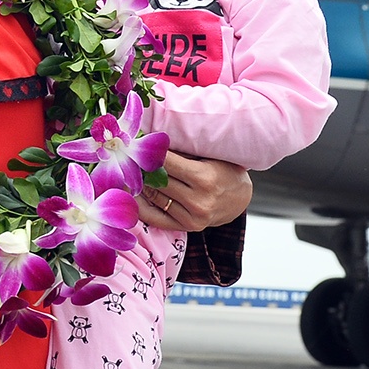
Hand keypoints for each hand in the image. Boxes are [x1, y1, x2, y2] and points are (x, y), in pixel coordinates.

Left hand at [138, 153, 252, 231]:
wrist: (239, 199)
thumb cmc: (223, 169)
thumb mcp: (210, 155)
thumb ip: (183, 151)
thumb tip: (150, 140)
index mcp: (205, 178)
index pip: (167, 162)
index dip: (150, 152)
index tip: (137, 144)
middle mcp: (199, 201)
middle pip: (158, 180)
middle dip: (142, 167)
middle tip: (128, 156)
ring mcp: (193, 217)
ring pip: (155, 196)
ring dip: (140, 184)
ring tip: (129, 171)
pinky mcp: (187, 227)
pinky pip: (155, 217)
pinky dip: (141, 205)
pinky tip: (131, 194)